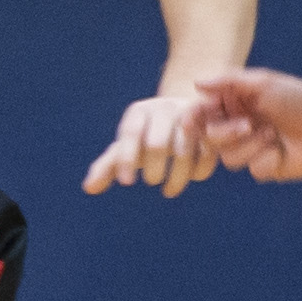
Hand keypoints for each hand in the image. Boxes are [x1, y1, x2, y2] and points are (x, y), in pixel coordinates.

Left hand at [81, 90, 216, 197]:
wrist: (184, 114)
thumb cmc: (147, 136)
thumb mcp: (128, 146)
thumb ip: (109, 166)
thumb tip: (89, 188)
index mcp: (139, 112)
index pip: (130, 135)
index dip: (126, 160)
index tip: (126, 183)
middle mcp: (164, 109)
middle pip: (157, 145)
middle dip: (153, 169)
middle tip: (150, 181)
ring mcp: (190, 117)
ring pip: (184, 152)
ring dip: (176, 178)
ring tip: (168, 191)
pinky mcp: (212, 127)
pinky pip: (206, 154)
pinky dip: (198, 172)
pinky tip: (191, 179)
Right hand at [200, 69, 301, 182]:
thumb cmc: (299, 100)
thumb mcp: (264, 83)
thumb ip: (229, 81)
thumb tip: (196, 83)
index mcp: (236, 103)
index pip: (204, 112)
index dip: (193, 119)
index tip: (189, 122)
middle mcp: (239, 125)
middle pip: (211, 138)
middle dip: (227, 133)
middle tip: (248, 125)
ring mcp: (250, 148)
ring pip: (228, 158)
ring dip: (251, 146)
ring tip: (273, 135)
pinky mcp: (264, 167)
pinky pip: (251, 170)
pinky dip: (267, 159)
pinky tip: (282, 151)